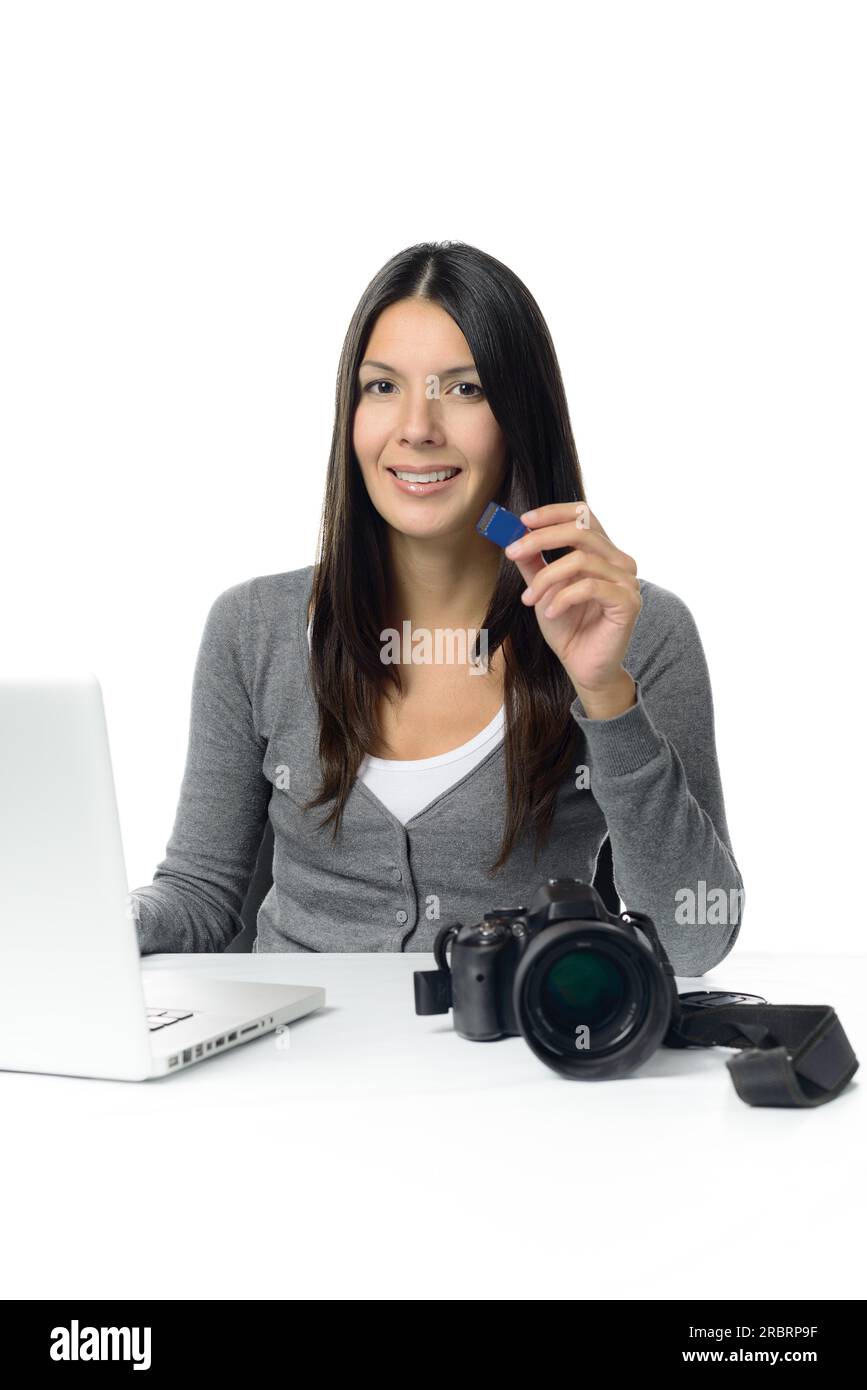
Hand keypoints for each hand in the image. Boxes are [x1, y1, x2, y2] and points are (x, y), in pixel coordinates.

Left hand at [504, 501, 641, 716]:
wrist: (583, 667)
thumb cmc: (568, 628)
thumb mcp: (544, 589)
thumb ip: (534, 563)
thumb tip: (513, 536)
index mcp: (604, 552)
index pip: (584, 516)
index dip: (553, 513)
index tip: (523, 520)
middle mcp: (620, 561)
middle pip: (581, 532)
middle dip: (541, 539)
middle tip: (512, 552)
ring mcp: (628, 581)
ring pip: (581, 560)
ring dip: (546, 578)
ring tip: (529, 599)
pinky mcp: (628, 603)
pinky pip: (589, 587)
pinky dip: (562, 598)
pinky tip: (549, 612)